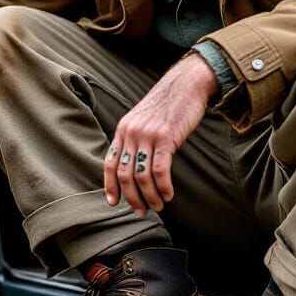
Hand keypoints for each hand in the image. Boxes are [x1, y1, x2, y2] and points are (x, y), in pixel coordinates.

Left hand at [105, 53, 218, 216]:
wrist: (186, 84)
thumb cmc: (168, 105)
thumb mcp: (143, 120)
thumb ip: (135, 139)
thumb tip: (133, 166)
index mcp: (123, 129)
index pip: (109, 162)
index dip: (110, 186)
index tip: (114, 202)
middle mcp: (132, 133)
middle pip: (124, 174)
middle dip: (131, 198)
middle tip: (141, 211)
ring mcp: (148, 135)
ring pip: (141, 176)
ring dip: (149, 196)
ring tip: (158, 205)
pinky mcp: (166, 137)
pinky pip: (159, 170)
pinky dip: (163, 187)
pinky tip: (169, 194)